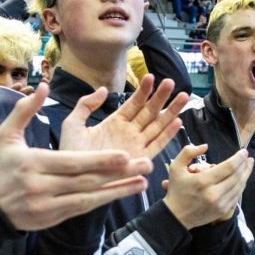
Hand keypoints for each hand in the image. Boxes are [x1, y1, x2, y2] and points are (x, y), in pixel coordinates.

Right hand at [0, 84, 153, 230]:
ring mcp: (50, 205)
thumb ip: (24, 110)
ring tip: (143, 180)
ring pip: (90, 198)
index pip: (71, 163)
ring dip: (119, 190)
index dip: (99, 161)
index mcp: (33, 164)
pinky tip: (126, 191)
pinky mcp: (56, 218)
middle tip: (146, 164)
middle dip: (118, 174)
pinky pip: (86, 208)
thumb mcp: (6, 135)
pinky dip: (107, 200)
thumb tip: (44, 86)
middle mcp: (42, 187)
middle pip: (86, 181)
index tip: (124, 155)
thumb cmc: (3, 166)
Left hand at [60, 75, 187, 159]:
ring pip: (158, 125)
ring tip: (184, 96)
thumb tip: (102, 89)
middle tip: (171, 82)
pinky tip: (177, 122)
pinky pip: (157, 145)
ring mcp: (136, 145)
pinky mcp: (140, 159)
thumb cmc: (71, 153)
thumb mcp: (73, 124)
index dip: (143, 91)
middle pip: (149, 112)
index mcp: (114, 123)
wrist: (73, 178)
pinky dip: (168, 134)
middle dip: (161, 97)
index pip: (133, 103)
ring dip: (170, 111)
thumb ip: (86, 105)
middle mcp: (128, 132)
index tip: (151, 77)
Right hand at [163, 144, 253, 228]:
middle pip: (237, 176)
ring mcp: (220, 203)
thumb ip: (188, 152)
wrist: (176, 216)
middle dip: (245, 165)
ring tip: (249, 165)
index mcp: (203, 181)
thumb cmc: (177, 190)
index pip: (228, 167)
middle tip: (249, 157)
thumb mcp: (175, 167)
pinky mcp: (223, 211)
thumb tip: (205, 146)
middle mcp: (214, 193)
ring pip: (239, 186)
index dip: (238, 158)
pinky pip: (236, 196)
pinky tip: (242, 179)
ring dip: (246, 175)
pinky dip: (241, 186)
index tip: (244, 151)